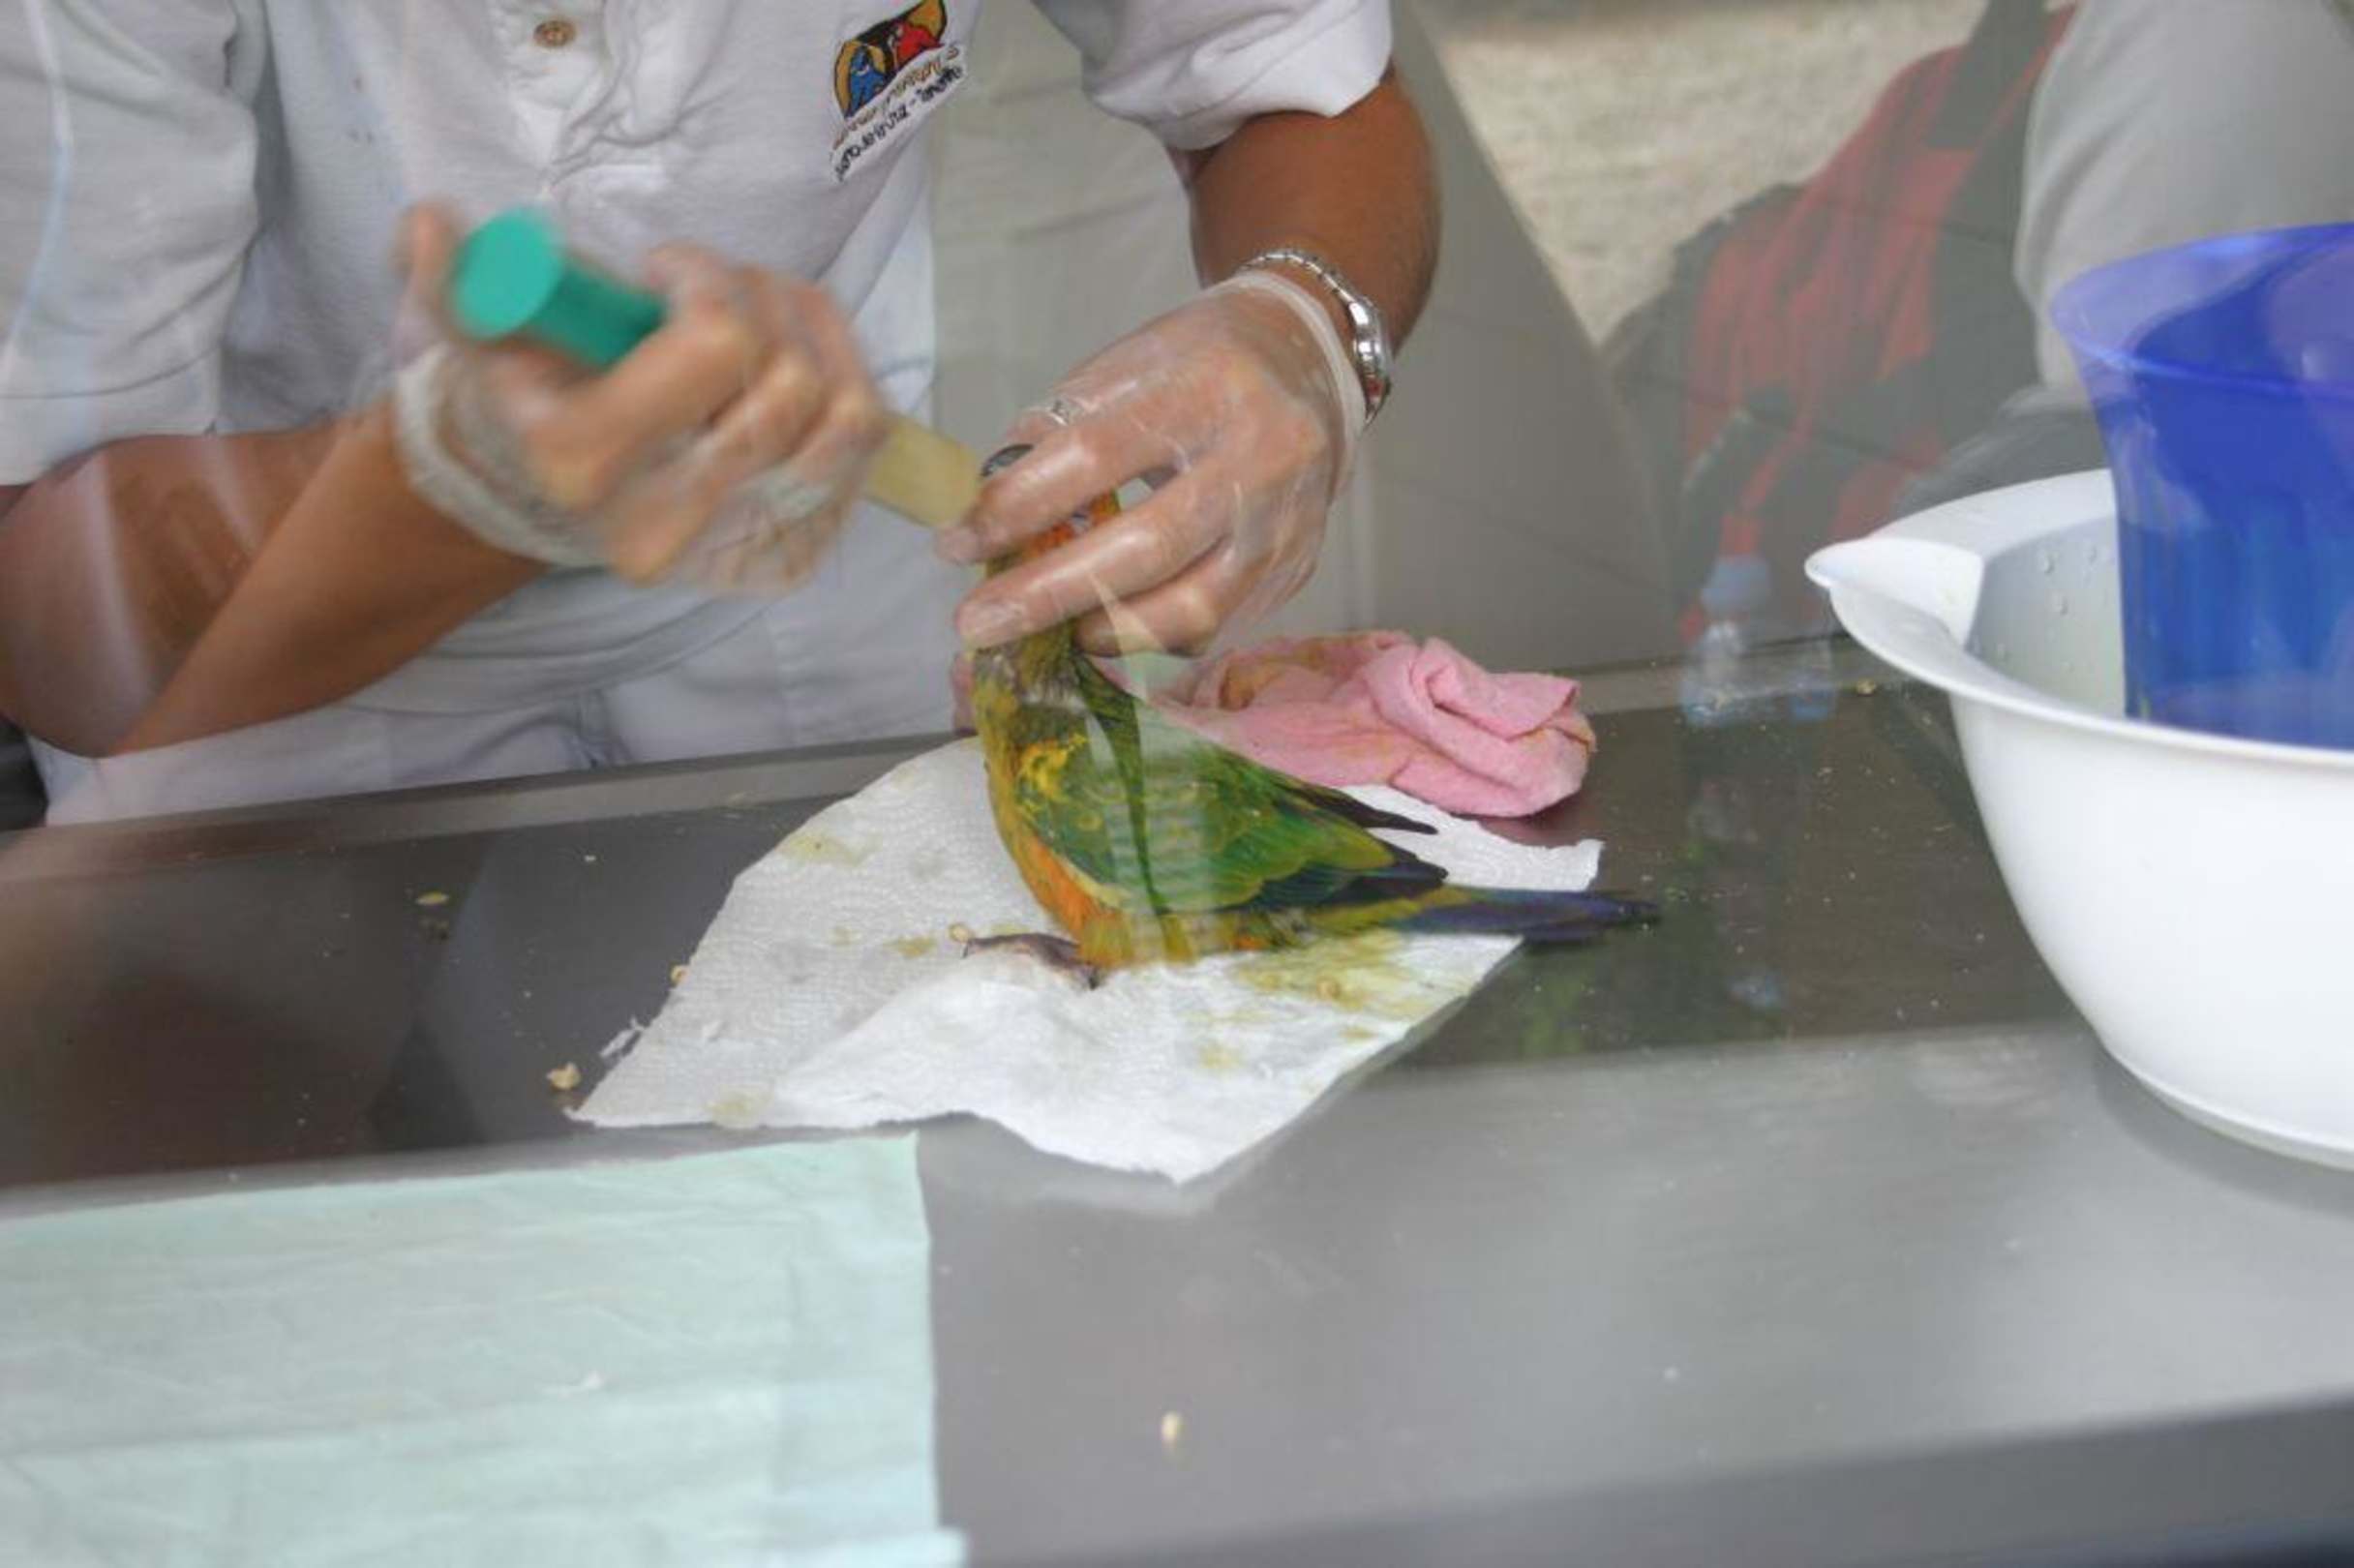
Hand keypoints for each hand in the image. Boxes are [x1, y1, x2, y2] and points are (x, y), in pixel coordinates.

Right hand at [395, 204, 887, 591]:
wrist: (545, 495)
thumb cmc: (524, 396)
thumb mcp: (474, 334)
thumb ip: (454, 278)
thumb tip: (433, 225)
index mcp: (583, 463)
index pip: (715, 345)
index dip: (707, 279)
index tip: (667, 268)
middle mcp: (668, 523)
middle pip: (788, 379)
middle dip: (761, 298)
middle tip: (717, 283)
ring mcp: (737, 547)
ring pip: (844, 411)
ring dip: (815, 334)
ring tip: (764, 310)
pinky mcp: (790, 549)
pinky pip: (864, 444)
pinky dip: (846, 377)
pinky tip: (797, 354)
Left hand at [936, 271, 1359, 654]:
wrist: (1311, 364)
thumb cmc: (1201, 362)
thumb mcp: (1128, 363)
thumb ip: (1057, 427)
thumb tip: (986, 509)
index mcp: (1206, 390)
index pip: (1097, 456)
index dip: (1019, 506)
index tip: (957, 543)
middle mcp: (1260, 459)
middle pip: (1146, 547)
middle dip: (1049, 595)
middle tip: (978, 625)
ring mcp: (1286, 524)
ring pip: (1192, 607)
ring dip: (1104, 632)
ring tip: (1049, 635)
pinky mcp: (1296, 569)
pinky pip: (1217, 627)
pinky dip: (1152, 638)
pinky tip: (1107, 630)